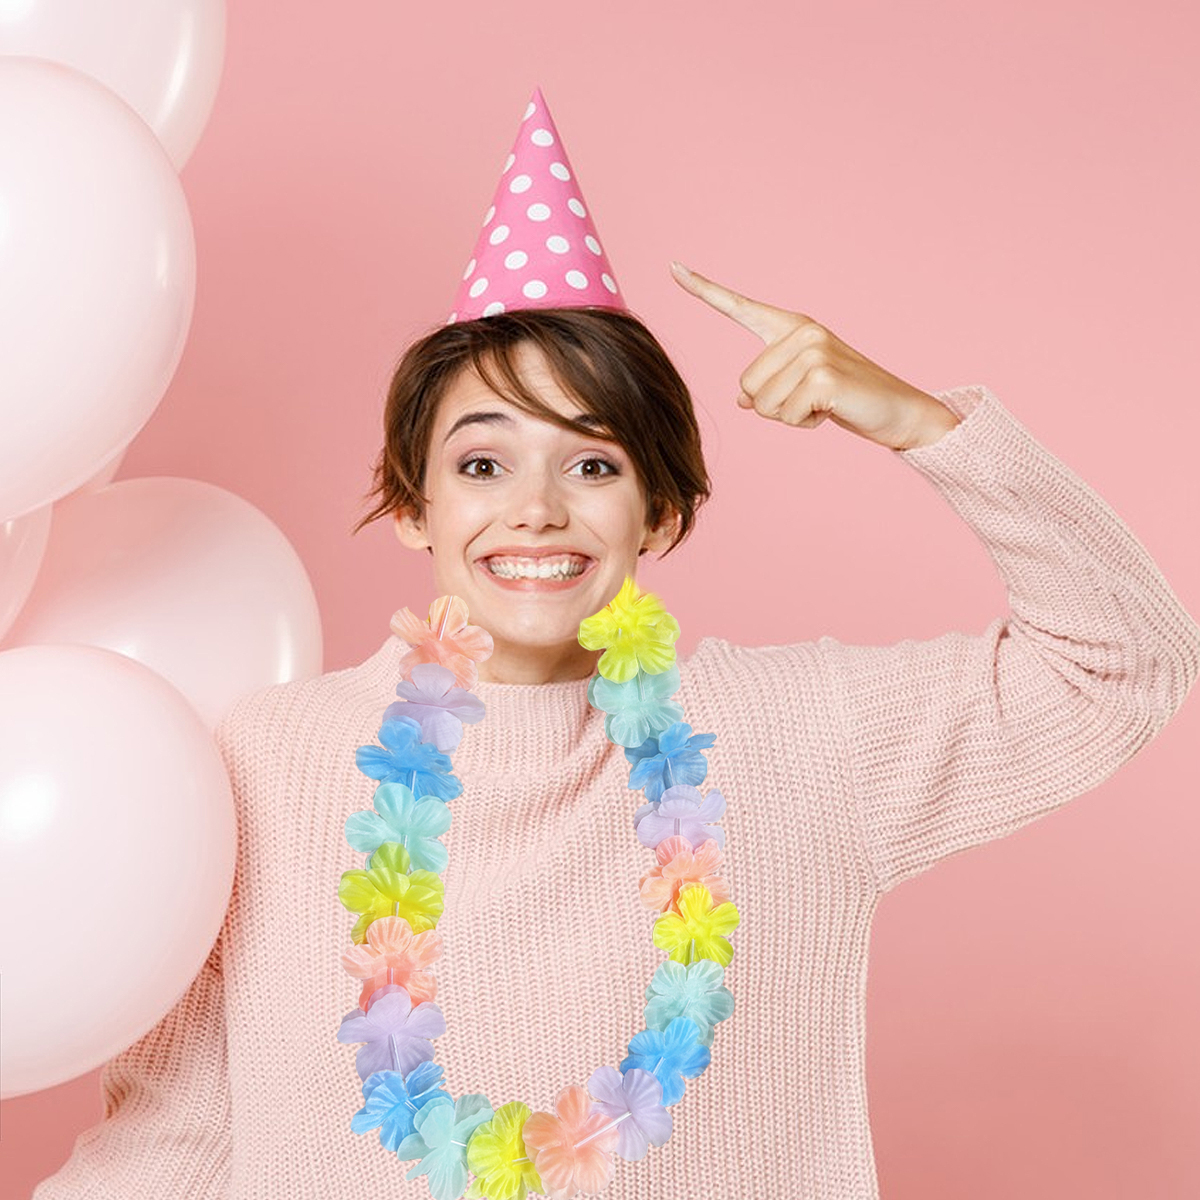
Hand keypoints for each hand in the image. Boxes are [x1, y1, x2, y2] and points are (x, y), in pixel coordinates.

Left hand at [668, 260, 960, 450]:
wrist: (898, 411)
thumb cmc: (847, 400)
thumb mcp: (801, 391)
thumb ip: (769, 387)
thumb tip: (742, 400)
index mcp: (792, 328)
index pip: (740, 307)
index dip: (704, 290)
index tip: (673, 268)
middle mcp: (802, 332)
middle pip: (746, 386)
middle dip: (772, 407)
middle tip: (811, 400)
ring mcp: (814, 350)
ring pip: (763, 404)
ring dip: (791, 416)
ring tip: (823, 404)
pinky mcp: (823, 375)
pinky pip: (786, 415)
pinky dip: (806, 424)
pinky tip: (831, 411)